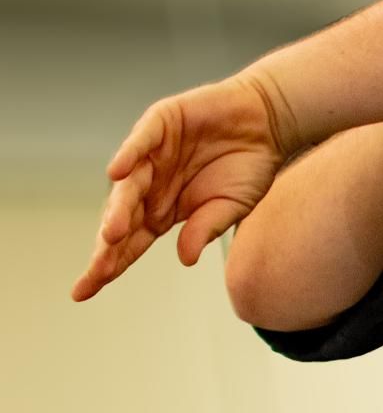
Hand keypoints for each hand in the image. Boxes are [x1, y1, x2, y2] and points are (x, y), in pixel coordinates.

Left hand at [71, 72, 292, 301]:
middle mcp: (151, 185)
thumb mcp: (231, 207)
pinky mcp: (161, 123)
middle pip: (122, 219)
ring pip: (128, 185)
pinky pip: (140, 141)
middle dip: (109, 246)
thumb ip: (205, 228)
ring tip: (113, 233)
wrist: (267, 122)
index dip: (109, 266)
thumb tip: (186, 258)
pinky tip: (118, 172)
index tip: (84, 291)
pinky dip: (129, 154)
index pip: (130, 244)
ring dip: (118, 209)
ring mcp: (153, 154)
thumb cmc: (248, 166)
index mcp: (164, 211)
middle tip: (99, 269)